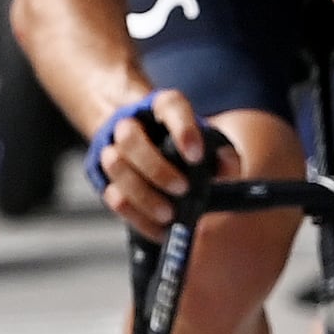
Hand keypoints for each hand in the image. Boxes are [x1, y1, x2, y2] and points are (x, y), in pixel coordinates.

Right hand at [86, 87, 213, 234]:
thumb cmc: (185, 148)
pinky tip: (158, 228)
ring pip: (114, 164)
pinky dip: (136, 215)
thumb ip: (223, 156)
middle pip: (130, 137)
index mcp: (162, 107)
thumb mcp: (209, 145)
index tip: (196, 155)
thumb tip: (226, 167)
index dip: (182, 129)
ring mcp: (113, 148)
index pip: (169, 106)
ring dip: (142, 193)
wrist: (151, 150)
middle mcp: (132, 123)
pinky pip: (112, 195)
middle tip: (182, 189)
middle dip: (155, 167)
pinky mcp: (106, 178)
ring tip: (168, 214)